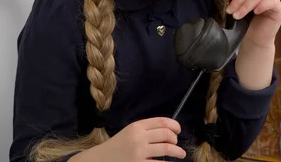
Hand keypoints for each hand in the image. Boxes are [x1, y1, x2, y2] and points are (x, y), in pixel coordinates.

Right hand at [70, 117, 185, 161]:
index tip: (178, 130)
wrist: (99, 160)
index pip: (162, 122)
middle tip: (176, 143)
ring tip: (181, 154)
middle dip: (175, 139)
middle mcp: (139, 137)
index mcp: (137, 126)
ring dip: (178, 151)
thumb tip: (169, 130)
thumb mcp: (130, 131)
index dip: (175, 125)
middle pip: (166, 134)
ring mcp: (139, 152)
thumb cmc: (117, 145)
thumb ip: (146, 129)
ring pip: (166, 148)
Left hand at [224, 0, 280, 46]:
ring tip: (236, 16)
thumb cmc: (248, 23)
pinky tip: (255, 12)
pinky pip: (271, 2)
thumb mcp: (238, 8)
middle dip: (239, 0)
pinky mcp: (279, 10)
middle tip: (230, 10)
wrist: (256, 39)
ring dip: (245, 6)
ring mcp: (275, 0)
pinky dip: (261, 6)